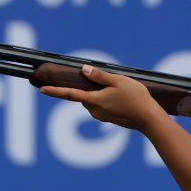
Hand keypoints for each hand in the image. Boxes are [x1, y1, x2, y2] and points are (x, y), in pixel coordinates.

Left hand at [39, 65, 164, 130]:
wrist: (149, 119)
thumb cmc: (136, 99)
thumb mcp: (118, 81)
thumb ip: (100, 76)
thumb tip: (84, 70)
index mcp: (94, 101)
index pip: (70, 95)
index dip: (55, 91)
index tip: (42, 90)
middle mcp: (95, 111)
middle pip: (84, 95)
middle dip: (90, 87)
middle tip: (107, 81)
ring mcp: (102, 116)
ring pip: (94, 101)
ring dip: (100, 93)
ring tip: (120, 89)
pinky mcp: (110, 119)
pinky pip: (103, 106)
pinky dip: (107, 100)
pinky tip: (122, 97)